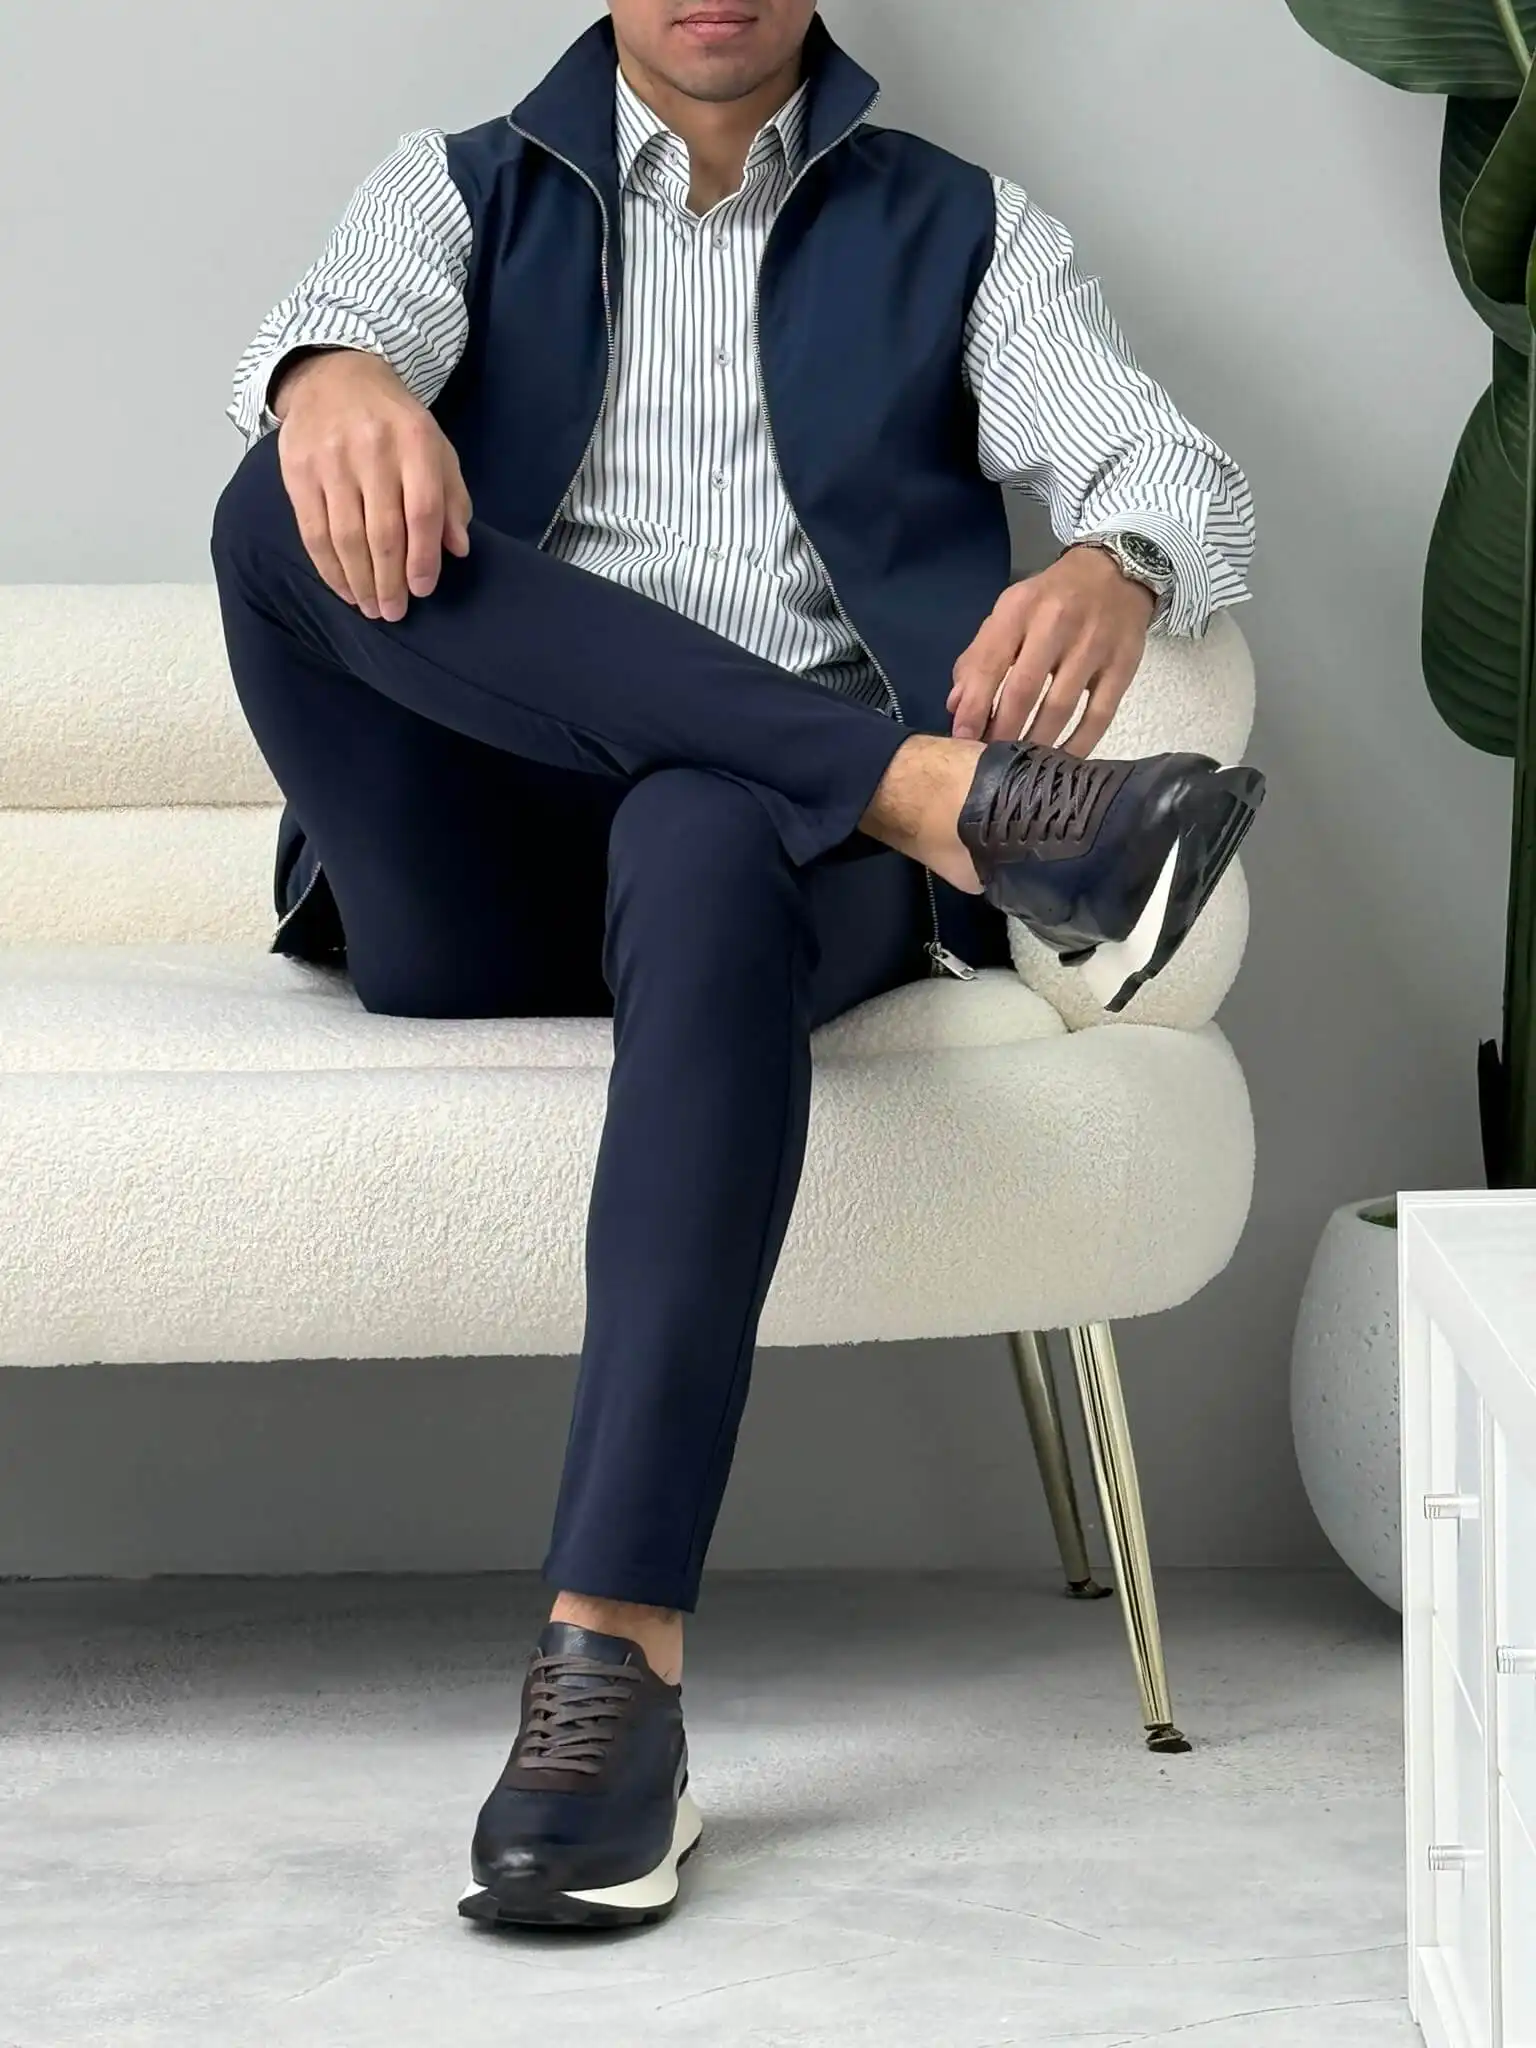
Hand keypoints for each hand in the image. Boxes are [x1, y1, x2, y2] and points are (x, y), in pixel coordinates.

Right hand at [271, 349, 472, 621]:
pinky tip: (343, 589)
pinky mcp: (298, 471)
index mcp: (414, 443)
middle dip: (390, 581)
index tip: (423, 590)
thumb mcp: (436, 448)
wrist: (334, 376)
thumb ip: (451, 497)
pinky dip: (329, 568)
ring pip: (346, 537)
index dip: (424, 558)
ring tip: (371, 608)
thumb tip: (457, 549)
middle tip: (395, 613)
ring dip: (360, 582)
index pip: (423, 511)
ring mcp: (331, 460)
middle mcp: (372, 450)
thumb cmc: (395, 423)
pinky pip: (313, 532)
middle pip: (383, 532)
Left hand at [947, 545, 1155, 754]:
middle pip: (1024, 690)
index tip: (963, 740)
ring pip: (1060, 707)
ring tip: (1021, 764)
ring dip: (1036, 742)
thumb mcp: (1009, 612)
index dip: (974, 707)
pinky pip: (1099, 715)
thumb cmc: (1051, 599)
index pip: (990, 663)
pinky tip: (1061, 760)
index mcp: (1020, 609)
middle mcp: (1057, 624)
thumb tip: (957, 707)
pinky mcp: (1123, 664)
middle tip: (990, 761)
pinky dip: (1079, 744)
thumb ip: (979, 656)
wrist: (1115, 572)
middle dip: (1002, 731)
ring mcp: (1093, 645)